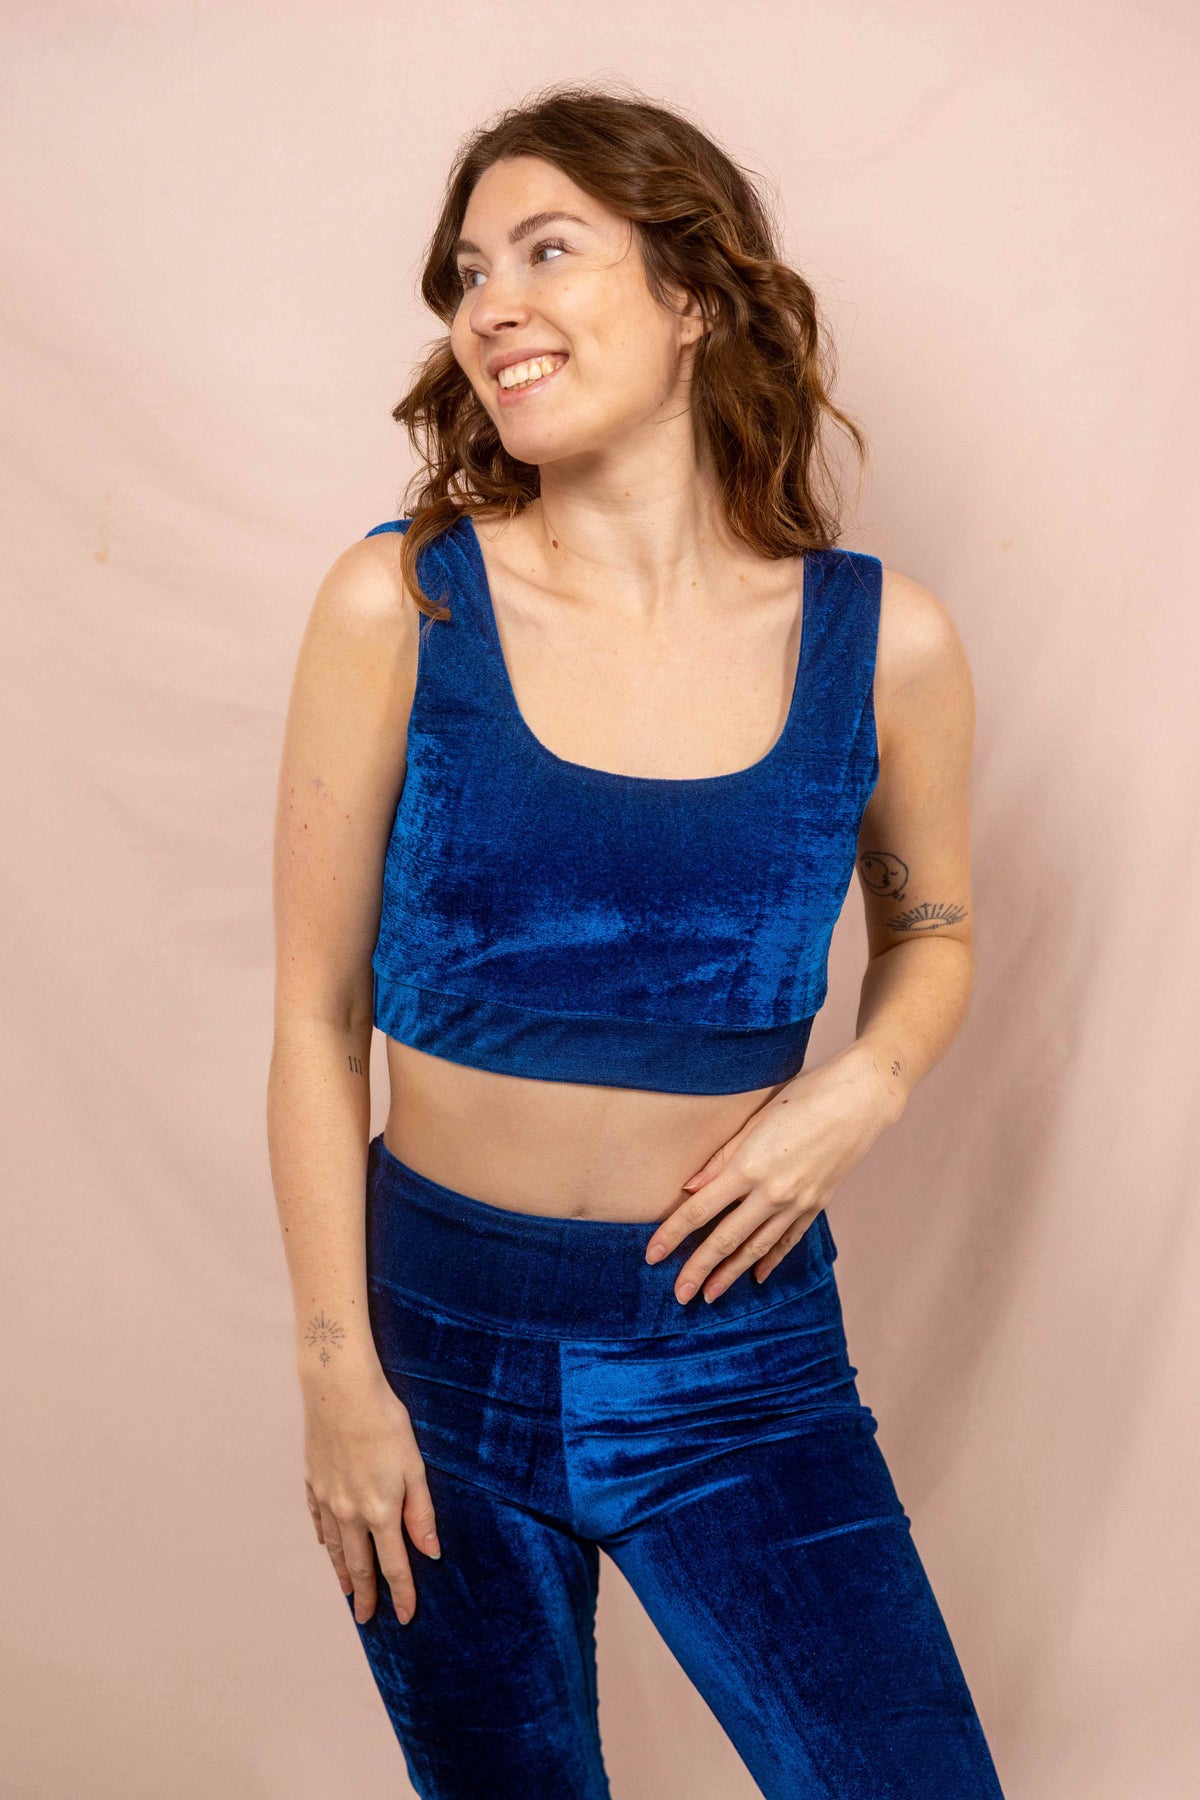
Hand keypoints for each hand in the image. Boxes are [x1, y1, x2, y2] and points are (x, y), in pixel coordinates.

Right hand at [302, 1366, 440, 1625]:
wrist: (339, 1391)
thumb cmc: (384, 1422)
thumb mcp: (414, 1466)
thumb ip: (421, 1512)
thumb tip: (431, 1552)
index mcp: (380, 1512)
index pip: (393, 1566)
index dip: (401, 1594)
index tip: (404, 1618)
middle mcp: (349, 1513)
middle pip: (359, 1565)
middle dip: (365, 1595)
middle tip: (367, 1619)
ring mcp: (327, 1499)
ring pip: (335, 1548)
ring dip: (344, 1573)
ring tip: (348, 1592)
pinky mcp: (313, 1482)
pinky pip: (319, 1521)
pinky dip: (325, 1539)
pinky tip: (328, 1546)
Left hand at [646, 1043, 900, 1304]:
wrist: (858, 1101)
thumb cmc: (802, 1099)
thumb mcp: (753, 1122)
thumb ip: (720, 1159)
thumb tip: (690, 1189)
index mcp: (749, 1167)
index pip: (700, 1210)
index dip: (672, 1235)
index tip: (651, 1255)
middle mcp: (772, 1192)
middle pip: (725, 1238)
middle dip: (699, 1268)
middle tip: (680, 1294)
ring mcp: (797, 1203)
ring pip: (756, 1247)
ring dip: (731, 1273)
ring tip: (711, 1295)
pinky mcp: (817, 1205)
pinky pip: (788, 1240)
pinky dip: (771, 1259)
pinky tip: (758, 1276)